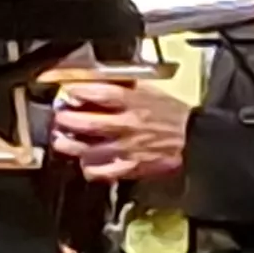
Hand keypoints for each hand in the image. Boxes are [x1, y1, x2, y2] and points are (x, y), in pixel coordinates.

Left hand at [49, 77, 190, 183]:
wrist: (194, 138)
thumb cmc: (171, 113)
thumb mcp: (148, 90)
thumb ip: (121, 86)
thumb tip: (94, 80)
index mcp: (133, 101)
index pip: (99, 93)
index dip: (78, 92)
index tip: (67, 92)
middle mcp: (127, 124)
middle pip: (87, 123)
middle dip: (66, 120)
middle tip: (59, 117)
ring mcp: (127, 148)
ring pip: (88, 150)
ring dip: (70, 145)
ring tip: (62, 140)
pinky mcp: (131, 167)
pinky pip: (101, 172)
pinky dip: (89, 168)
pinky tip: (85, 162)